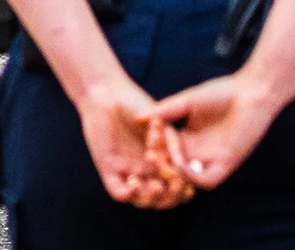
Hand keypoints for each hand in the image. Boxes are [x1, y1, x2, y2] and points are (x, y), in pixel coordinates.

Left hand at [72, 71, 190, 209]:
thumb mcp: (159, 121)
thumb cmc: (135, 102)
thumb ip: (171, 142)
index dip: (183, 188)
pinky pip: (118, 191)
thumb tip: (182, 164)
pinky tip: (134, 183)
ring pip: (142, 199)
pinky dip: (128, 194)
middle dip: (168, 197)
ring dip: (150, 199)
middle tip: (169, 188)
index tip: (187, 184)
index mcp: (162, 160)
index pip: (177, 184)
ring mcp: (128, 171)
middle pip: (162, 198)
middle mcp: (146, 170)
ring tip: (154, 187)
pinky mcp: (109, 170)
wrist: (108, 94)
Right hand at [152, 63, 289, 192]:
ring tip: (161, 157)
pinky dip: (190, 175)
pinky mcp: (225, 166)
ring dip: (171, 171)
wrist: (251, 93)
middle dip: (158, 162)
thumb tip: (139, 118)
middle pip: (171, 168)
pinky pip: (204, 180)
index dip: (153, 145)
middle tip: (149, 152)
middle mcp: (197, 154)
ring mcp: (211, 161)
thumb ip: (166, 111)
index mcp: (188, 140)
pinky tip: (180, 160)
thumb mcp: (188, 101)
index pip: (163, 150)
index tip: (146, 132)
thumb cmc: (222, 93)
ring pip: (185, 179)